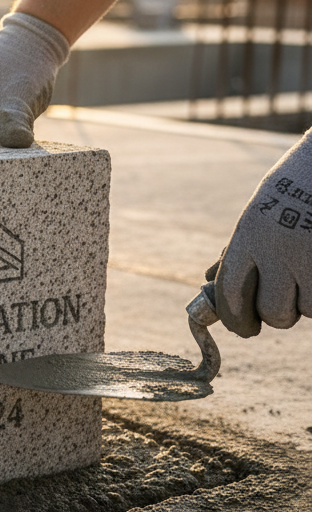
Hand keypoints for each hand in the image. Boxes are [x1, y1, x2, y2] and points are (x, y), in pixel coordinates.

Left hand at [206, 133, 311, 336]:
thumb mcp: (258, 212)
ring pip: (303, 310)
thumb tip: (209, 280)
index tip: (242, 327)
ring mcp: (310, 257)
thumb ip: (238, 250)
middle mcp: (278, 248)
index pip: (230, 292)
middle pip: (270, 311)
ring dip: (303, 305)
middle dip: (273, 316)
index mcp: (250, 235)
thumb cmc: (297, 185)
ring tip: (304, 278)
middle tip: (279, 306)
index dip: (233, 318)